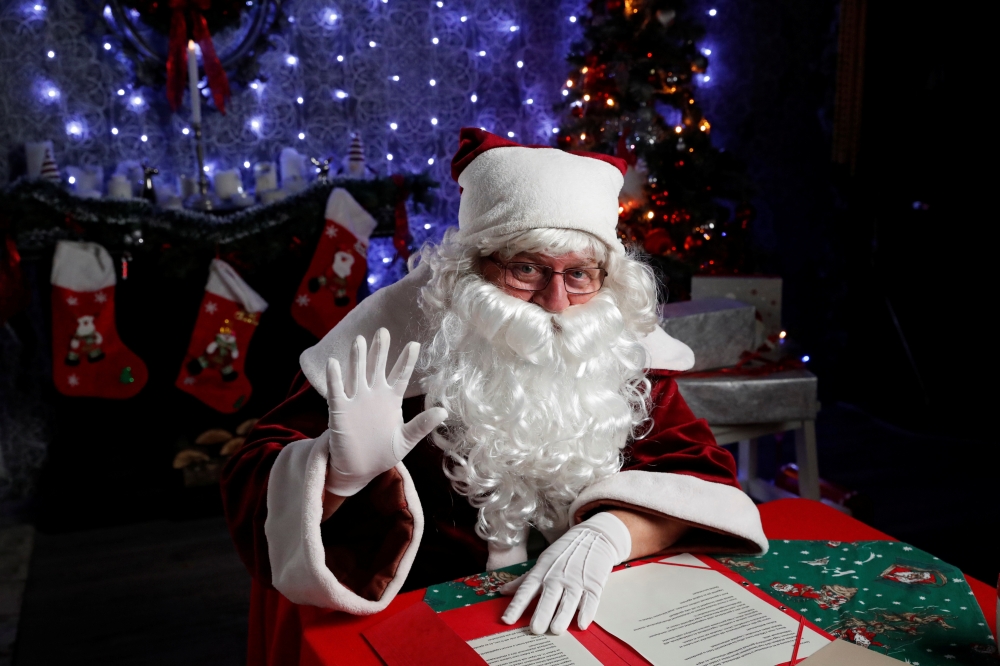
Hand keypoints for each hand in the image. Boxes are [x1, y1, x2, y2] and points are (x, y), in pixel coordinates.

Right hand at [324, 328, 446, 496]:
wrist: (359, 469)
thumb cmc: (382, 453)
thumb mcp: (406, 439)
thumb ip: (422, 424)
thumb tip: (444, 411)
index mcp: (391, 399)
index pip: (400, 375)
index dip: (407, 360)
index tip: (415, 344)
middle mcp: (373, 395)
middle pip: (377, 367)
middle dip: (380, 350)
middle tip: (383, 331)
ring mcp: (356, 400)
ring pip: (357, 373)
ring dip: (357, 358)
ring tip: (359, 340)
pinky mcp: (339, 410)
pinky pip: (336, 391)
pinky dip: (335, 378)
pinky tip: (334, 363)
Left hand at [500, 512, 630, 634]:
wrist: (592, 537)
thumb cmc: (564, 553)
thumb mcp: (542, 562)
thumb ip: (523, 580)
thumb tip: (502, 591)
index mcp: (542, 572)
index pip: (526, 590)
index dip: (516, 605)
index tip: (507, 620)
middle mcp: (557, 577)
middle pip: (548, 597)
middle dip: (542, 613)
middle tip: (535, 629)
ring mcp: (576, 581)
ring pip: (569, 601)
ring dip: (563, 616)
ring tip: (556, 630)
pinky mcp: (593, 585)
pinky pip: (590, 601)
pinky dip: (586, 612)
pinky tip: (581, 624)